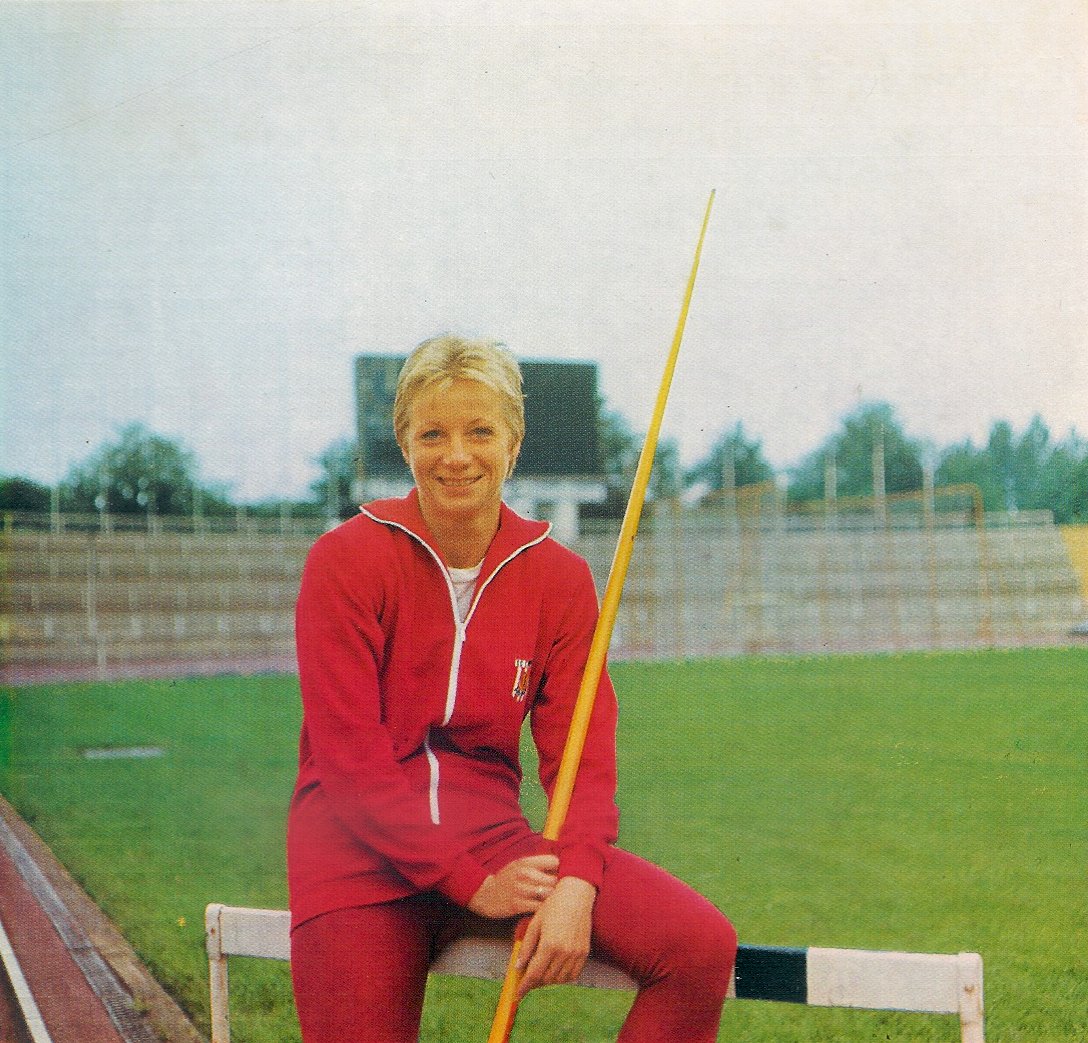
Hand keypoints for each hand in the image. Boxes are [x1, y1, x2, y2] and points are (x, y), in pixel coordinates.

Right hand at [466, 854, 558, 918]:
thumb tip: (561, 866)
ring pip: (548, 894)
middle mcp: (523, 874)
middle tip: (561, 891)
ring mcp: (520, 889)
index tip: (562, 875)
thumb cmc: (507, 879)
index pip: (554, 861)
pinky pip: (539, 907)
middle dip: (559, 887)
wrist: (486, 895)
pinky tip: (544, 909)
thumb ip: (537, 864)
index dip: (560, 869)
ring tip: (554, 900)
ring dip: (552, 898)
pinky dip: (544, 909)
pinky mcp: (517, 905)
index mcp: (526, 861)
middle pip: (554, 880)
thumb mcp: (519, 865)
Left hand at [516, 876, 595, 997]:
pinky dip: (563, 977)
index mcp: (549, 945)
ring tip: (541, 973)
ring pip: (560, 979)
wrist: (576, 895)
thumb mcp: (534, 924)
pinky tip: (556, 970)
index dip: (524, 987)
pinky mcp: (584, 952)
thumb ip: (526, 948)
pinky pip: (573, 974)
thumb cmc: (553, 906)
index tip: (518, 994)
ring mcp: (576, 954)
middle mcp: (564, 952)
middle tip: (527, 979)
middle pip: (546, 979)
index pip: (534, 974)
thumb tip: (518, 966)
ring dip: (548, 980)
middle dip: (535, 982)